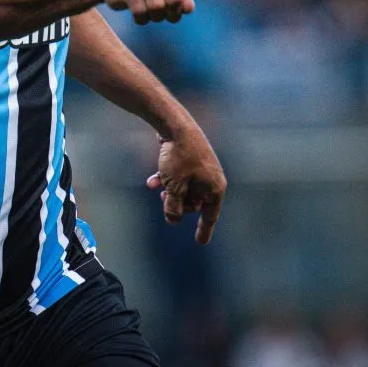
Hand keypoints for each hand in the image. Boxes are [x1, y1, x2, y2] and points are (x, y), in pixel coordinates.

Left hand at [146, 125, 226, 243]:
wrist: (176, 125)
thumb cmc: (179, 158)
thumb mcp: (174, 188)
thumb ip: (174, 208)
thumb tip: (174, 220)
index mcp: (215, 188)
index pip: (210, 215)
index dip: (204, 229)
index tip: (200, 242)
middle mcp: (212, 178)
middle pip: (195, 202)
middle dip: (179, 204)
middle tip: (164, 200)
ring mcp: (202, 167)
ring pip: (185, 188)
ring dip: (171, 192)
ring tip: (158, 190)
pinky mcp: (191, 158)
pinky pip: (181, 175)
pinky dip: (168, 179)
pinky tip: (152, 180)